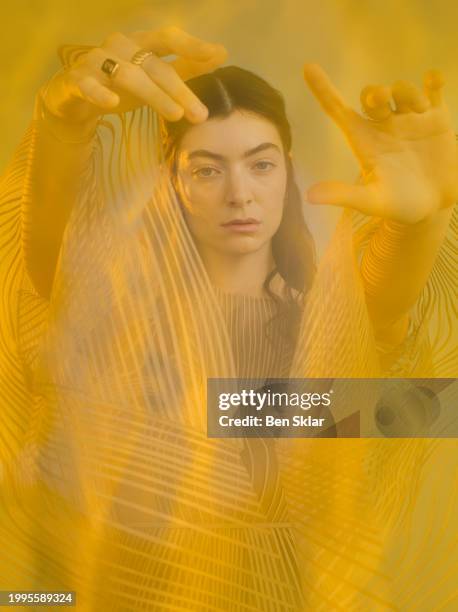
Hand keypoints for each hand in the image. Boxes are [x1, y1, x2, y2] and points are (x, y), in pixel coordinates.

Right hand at [41, 27, 226, 129]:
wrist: (74, 96)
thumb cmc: (121, 83)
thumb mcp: (155, 76)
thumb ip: (186, 67)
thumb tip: (220, 53)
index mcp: (141, 43)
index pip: (168, 38)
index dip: (191, 45)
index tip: (218, 54)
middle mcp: (120, 46)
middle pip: (154, 65)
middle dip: (179, 90)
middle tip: (200, 114)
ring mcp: (96, 61)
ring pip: (128, 76)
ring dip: (154, 95)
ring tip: (175, 115)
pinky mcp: (76, 80)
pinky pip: (88, 85)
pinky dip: (100, 93)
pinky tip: (113, 103)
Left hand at [303, 64, 457, 223]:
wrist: (436, 208)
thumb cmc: (400, 206)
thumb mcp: (372, 202)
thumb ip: (344, 195)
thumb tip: (310, 196)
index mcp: (365, 141)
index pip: (338, 110)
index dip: (323, 89)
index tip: (308, 68)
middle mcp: (385, 127)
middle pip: (372, 96)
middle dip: (375, 92)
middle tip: (381, 101)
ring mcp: (411, 121)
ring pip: (402, 90)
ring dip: (406, 92)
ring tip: (418, 109)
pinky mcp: (437, 119)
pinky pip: (434, 90)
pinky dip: (433, 81)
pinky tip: (433, 80)